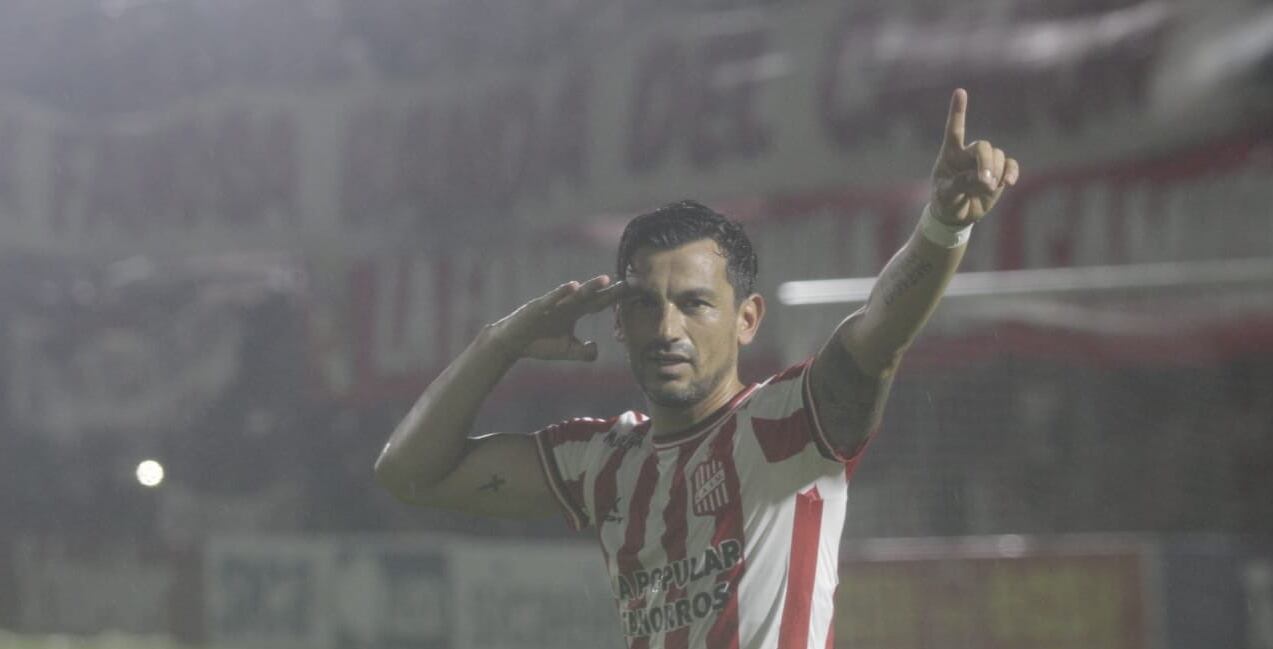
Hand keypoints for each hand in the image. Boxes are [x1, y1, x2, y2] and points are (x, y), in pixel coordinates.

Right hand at [487, 275, 627, 361]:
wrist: (513, 343)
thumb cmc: (540, 344)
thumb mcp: (566, 351)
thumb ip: (583, 352)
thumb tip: (597, 348)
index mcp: (575, 312)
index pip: (600, 303)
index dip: (616, 297)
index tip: (635, 291)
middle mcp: (567, 304)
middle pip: (593, 295)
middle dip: (610, 289)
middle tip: (629, 282)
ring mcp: (554, 303)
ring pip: (575, 294)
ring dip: (590, 287)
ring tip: (605, 280)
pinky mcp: (538, 306)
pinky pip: (552, 298)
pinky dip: (562, 292)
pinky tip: (573, 286)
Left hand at [930, 88, 1019, 225]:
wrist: (956, 215)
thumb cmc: (946, 202)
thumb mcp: (945, 196)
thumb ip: (960, 185)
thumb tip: (983, 180)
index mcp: (950, 154)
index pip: (954, 130)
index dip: (958, 111)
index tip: (960, 91)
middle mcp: (968, 154)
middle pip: (983, 146)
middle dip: (986, 162)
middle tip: (985, 182)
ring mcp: (985, 162)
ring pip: (997, 156)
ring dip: (995, 172)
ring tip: (987, 188)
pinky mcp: (999, 172)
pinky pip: (1010, 165)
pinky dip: (1011, 172)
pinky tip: (1008, 183)